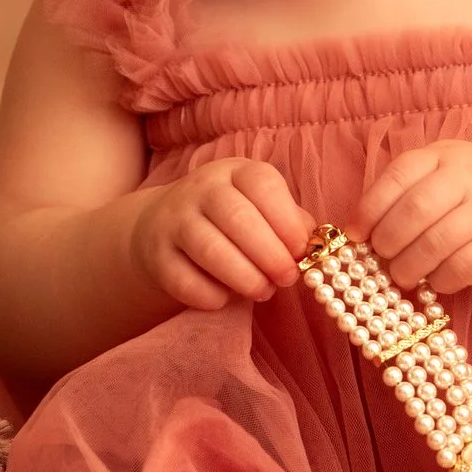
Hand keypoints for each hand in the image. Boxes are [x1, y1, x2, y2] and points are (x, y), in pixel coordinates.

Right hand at [130, 158, 313, 310]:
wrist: (161, 226)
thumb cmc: (230, 222)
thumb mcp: (261, 208)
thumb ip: (292, 223)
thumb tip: (316, 247)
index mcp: (236, 172)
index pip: (263, 185)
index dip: (287, 221)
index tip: (302, 251)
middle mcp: (201, 189)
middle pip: (238, 218)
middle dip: (270, 256)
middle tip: (287, 279)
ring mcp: (174, 220)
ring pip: (211, 249)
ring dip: (245, 278)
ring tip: (262, 291)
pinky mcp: (156, 255)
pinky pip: (186, 281)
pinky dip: (213, 297)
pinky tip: (226, 298)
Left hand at [358, 140, 471, 293]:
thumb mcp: (444, 173)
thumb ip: (405, 192)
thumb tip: (357, 231)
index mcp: (446, 155)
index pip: (399, 175)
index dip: (370, 207)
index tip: (355, 234)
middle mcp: (471, 177)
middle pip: (416, 210)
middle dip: (388, 241)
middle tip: (381, 258)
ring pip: (437, 242)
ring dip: (409, 266)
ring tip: (401, 275)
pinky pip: (463, 267)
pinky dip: (440, 279)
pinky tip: (435, 280)